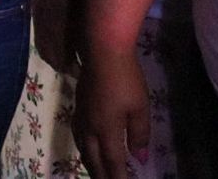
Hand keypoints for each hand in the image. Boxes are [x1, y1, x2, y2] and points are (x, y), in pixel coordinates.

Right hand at [76, 47, 150, 178]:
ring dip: (89, 163)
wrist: (102, 51)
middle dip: (100, 175)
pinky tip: (86, 145)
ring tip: (95, 171)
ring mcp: (82, 115)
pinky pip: (78, 135)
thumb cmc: (125, 78)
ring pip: (82, 147)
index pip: (112, 162)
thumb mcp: (140, 107)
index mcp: (107, 130)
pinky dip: (83, 148)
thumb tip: (138, 157)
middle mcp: (90, 127)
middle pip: (92, 158)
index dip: (117, 178)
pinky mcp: (78, 105)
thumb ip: (139, 134)